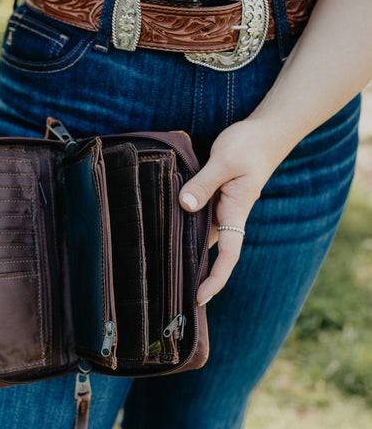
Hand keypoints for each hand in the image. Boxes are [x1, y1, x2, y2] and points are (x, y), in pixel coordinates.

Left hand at [179, 118, 289, 304]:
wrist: (267, 130)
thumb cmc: (249, 144)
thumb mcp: (224, 160)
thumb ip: (204, 183)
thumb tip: (184, 205)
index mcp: (236, 212)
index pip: (228, 255)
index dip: (215, 279)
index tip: (199, 298)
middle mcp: (229, 215)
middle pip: (212, 253)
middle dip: (195, 274)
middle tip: (169, 293)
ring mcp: (222, 207)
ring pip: (201, 235)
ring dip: (186, 249)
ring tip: (159, 267)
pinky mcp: (215, 196)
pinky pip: (197, 217)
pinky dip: (183, 226)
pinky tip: (162, 228)